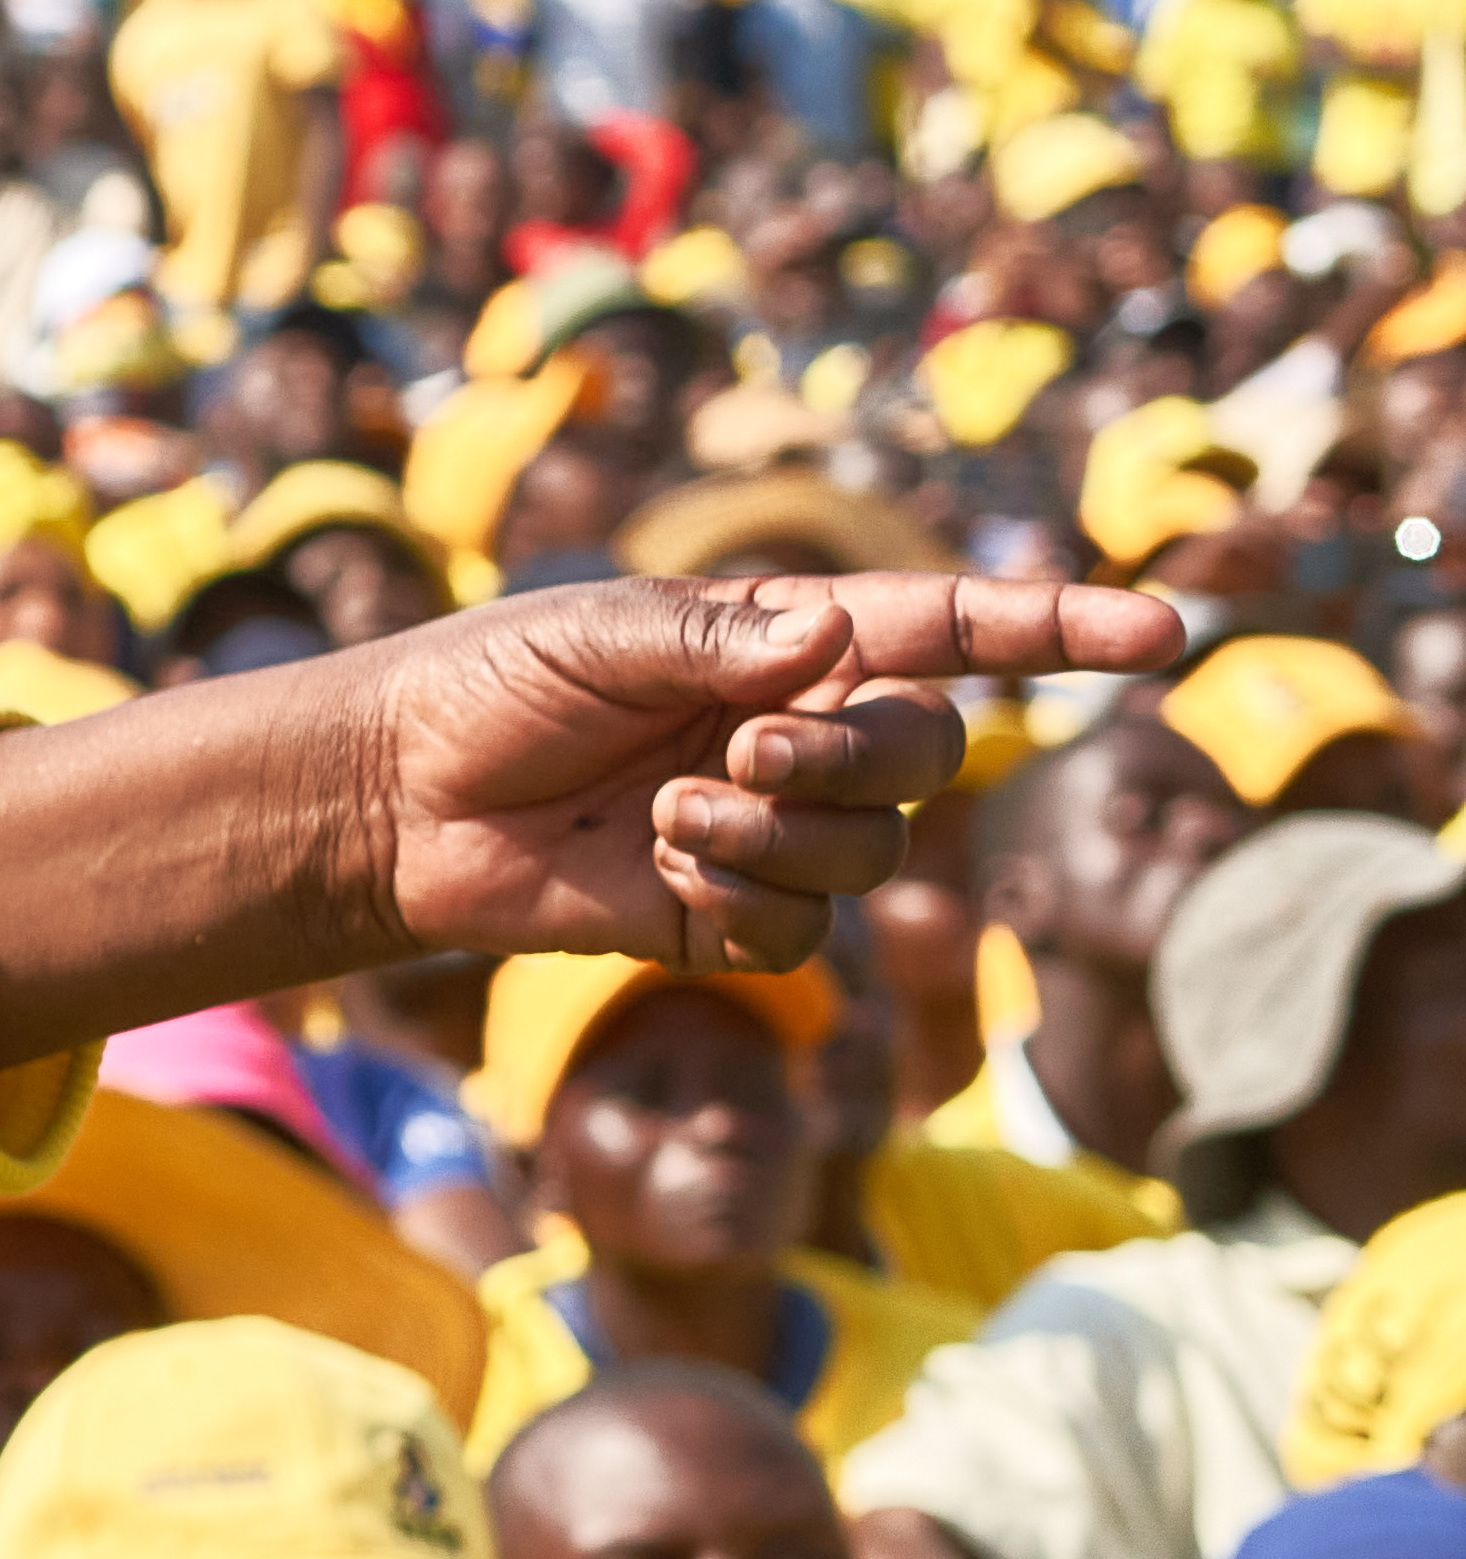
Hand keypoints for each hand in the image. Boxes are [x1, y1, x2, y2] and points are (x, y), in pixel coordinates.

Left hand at [330, 570, 1187, 969]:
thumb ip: (713, 642)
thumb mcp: (589, 637)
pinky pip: (805, 929)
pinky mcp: (734, 915)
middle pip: (926, 753)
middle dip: (854, 759)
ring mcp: (776, 829)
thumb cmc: (487, 687)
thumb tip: (827, 642)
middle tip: (744, 753)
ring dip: (781, 833)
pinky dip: (739, 896)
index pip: (949, 632)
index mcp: (783, 646)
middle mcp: (801, 734)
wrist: (397, 796)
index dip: (1054, 629)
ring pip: (874, 850)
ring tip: (671, 812)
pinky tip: (659, 867)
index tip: (1161, 630)